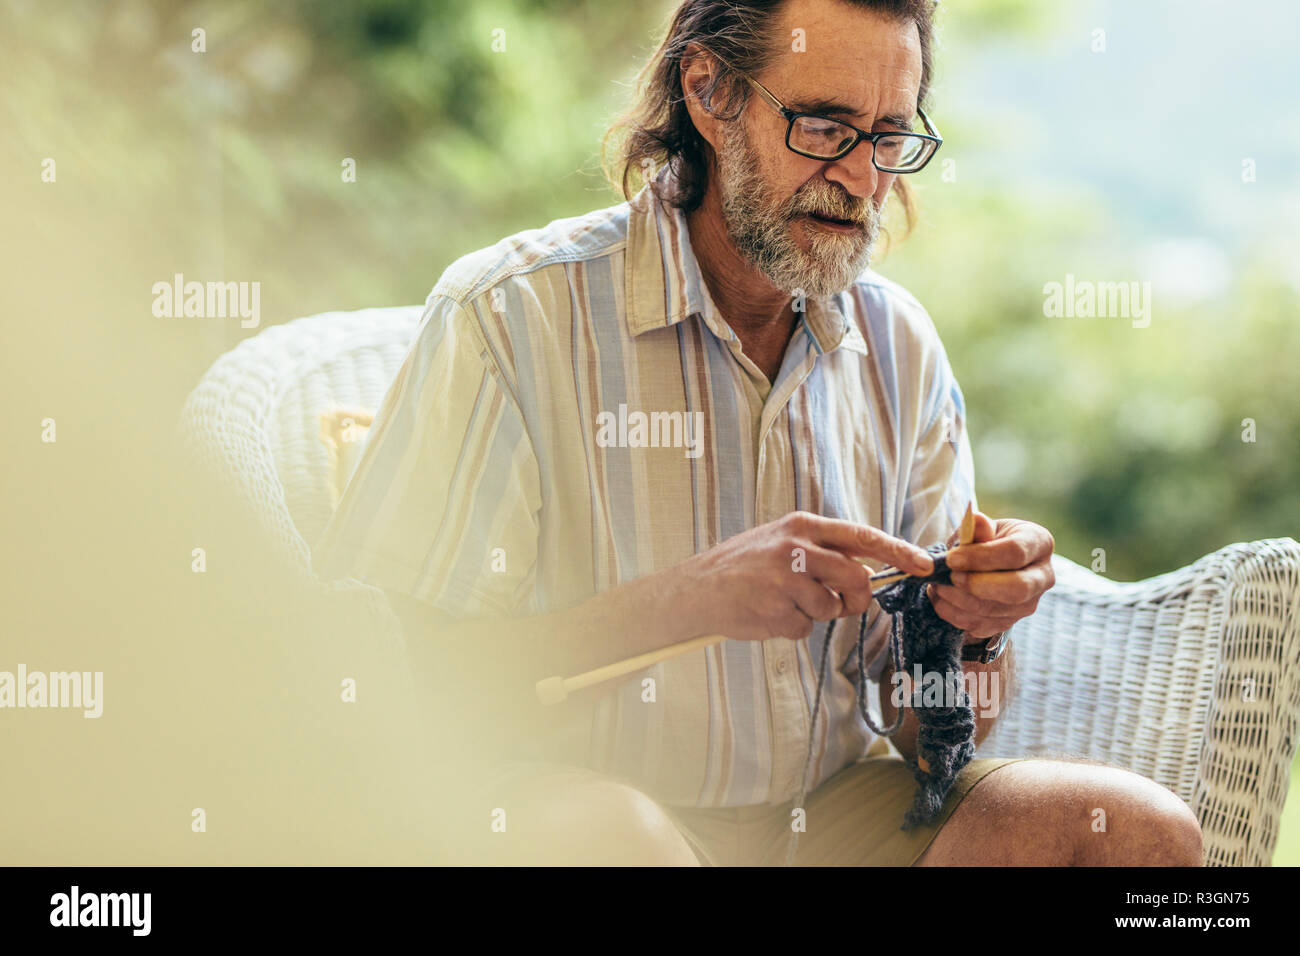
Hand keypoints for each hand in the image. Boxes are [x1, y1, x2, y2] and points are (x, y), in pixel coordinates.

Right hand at [672, 511, 935, 642]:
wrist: (697, 588)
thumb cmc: (745, 566)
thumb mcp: (783, 542)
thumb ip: (823, 552)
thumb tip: (867, 573)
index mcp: (802, 526)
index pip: (862, 536)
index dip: (897, 551)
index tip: (924, 565)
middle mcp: (795, 548)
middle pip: (855, 578)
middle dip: (856, 598)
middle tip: (840, 603)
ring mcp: (785, 580)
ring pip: (830, 607)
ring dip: (814, 613)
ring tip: (783, 602)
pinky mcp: (775, 609)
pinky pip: (805, 628)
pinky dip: (792, 627)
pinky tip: (768, 614)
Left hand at [927, 510, 1054, 640]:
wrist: (984, 563)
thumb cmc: (983, 540)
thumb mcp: (980, 527)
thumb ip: (977, 527)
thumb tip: (976, 520)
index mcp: (1039, 543)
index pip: (1016, 553)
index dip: (981, 557)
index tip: (951, 558)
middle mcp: (1043, 577)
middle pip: (1017, 589)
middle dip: (977, 585)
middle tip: (951, 577)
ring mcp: (1029, 604)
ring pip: (996, 611)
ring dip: (960, 601)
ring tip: (938, 586)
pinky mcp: (1010, 622)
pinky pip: (982, 625)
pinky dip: (955, 614)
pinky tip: (941, 599)